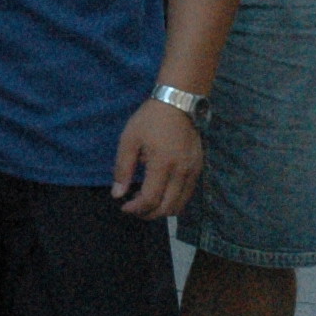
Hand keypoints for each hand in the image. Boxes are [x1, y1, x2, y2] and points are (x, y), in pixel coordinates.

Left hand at [110, 98, 203, 218]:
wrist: (179, 102)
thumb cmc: (150, 119)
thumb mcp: (129, 140)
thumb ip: (123, 169)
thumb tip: (117, 195)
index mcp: (162, 164)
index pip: (150, 199)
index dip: (136, 208)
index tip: (124, 206)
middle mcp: (181, 171)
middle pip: (166, 207)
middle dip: (148, 214)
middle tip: (134, 208)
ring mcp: (193, 171)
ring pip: (180, 205)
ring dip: (162, 210)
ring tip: (146, 203)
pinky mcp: (199, 168)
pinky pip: (187, 194)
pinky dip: (174, 201)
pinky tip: (161, 193)